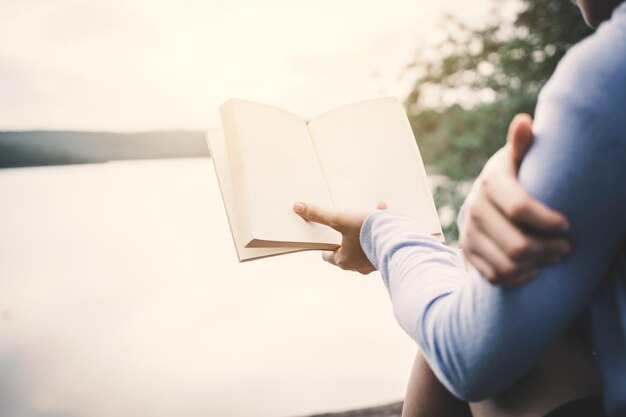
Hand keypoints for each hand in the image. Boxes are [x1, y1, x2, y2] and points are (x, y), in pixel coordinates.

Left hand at [292, 202, 386, 273]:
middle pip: (347, 252)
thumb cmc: (366, 231)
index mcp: (344, 260)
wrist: (397, 237)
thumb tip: (298, 208)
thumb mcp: (339, 218)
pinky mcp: (388, 256)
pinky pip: (380, 242)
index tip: (328, 234)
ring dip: (364, 233)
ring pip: (365, 247)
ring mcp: (374, 263)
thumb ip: (319, 214)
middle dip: (346, 237)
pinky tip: (382, 211)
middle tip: (347, 226)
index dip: (326, 243)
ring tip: (368, 216)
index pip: (328, 255)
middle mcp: (359, 266)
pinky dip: (379, 229)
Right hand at [460, 114, 570, 285]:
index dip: (548, 221)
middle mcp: (475, 209)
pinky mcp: (467, 252)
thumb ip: (522, 143)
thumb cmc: (515, 174)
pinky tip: (534, 269)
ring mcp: (469, 233)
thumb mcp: (518, 157)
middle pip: (516, 245)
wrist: (484, 197)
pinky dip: (518, 278)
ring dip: (536, 265)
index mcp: (490, 182)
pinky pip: (494, 276)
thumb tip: (524, 120)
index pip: (520, 208)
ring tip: (554, 257)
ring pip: (507, 265)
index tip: (568, 225)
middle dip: (548, 249)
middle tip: (567, 247)